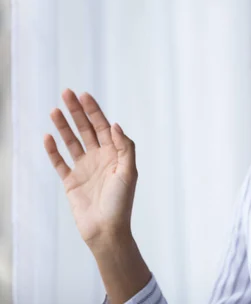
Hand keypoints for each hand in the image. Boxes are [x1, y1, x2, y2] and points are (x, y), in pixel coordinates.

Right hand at [43, 89, 137, 250]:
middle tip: (66, 93)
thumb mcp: (129, 172)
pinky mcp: (71, 182)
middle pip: (86, 129)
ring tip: (55, 110)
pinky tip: (48, 136)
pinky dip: (53, 150)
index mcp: (115, 154)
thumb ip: (125, 147)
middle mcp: (100, 158)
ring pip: (72, 142)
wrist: (107, 230)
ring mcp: (84, 169)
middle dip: (77, 111)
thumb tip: (115, 125)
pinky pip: (60, 162)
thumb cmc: (122, 202)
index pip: (103, 127)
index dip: (94, 111)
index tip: (84, 95)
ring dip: (64, 126)